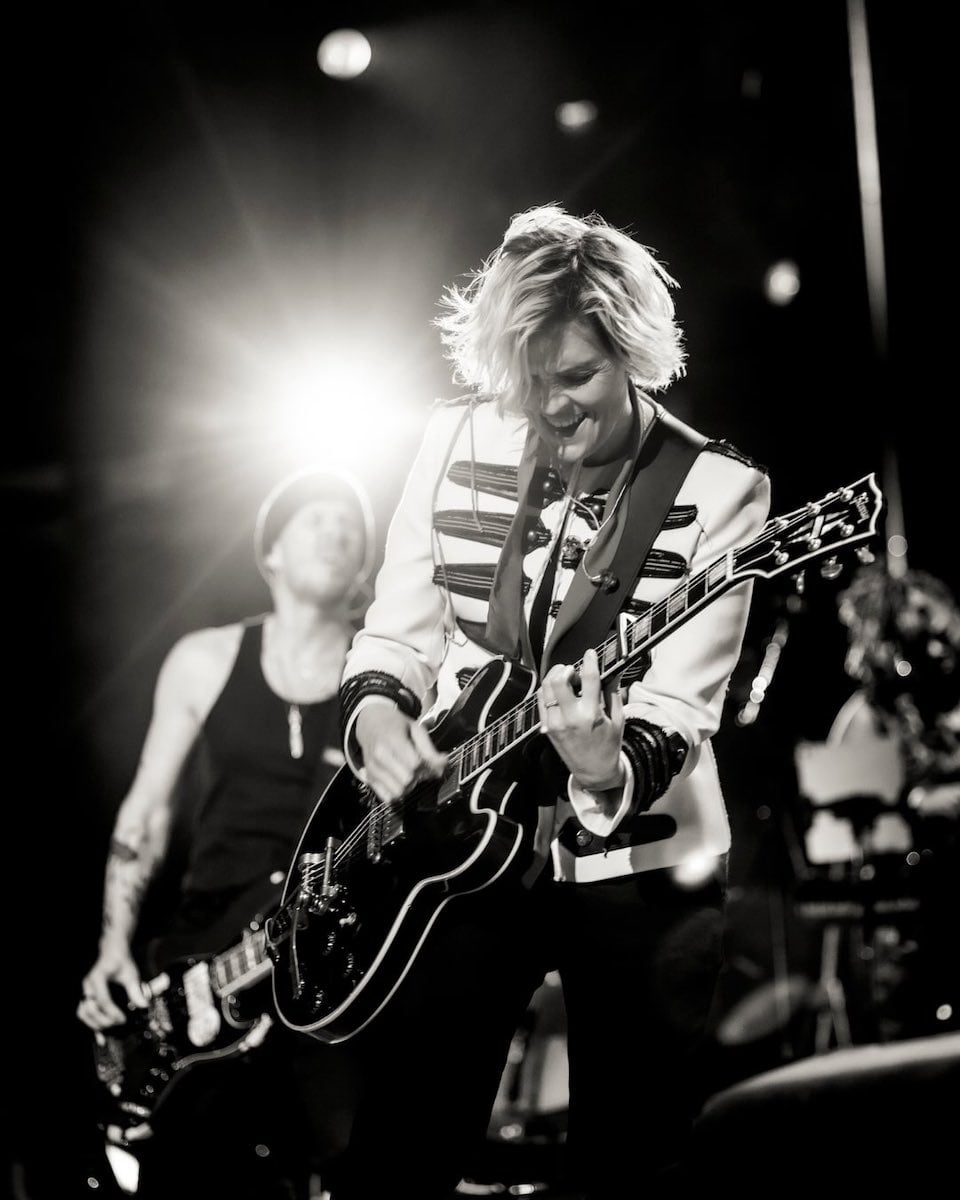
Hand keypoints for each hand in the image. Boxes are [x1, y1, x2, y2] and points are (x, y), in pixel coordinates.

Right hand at [77, 941, 147, 1029]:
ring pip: (83, 1013)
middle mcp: (88, 985)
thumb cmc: (121, 961)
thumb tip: (143, 1005)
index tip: (122, 1019)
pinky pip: (84, 1013)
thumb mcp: (131, 973)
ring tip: (109, 1029)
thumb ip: (135, 990)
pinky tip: (99, 1037)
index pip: (102, 1000)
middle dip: (104, 1019)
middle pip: (90, 1009)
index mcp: (97, 978)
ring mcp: (85, 991)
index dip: (112, 1012)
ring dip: (95, 1023)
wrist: (112, 951)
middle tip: (118, 1023)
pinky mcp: (86, 996)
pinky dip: (91, 1024)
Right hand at [354, 704, 446, 802]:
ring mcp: (373, 768)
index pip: (415, 764)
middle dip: (418, 776)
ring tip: (409, 773)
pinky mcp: (369, 778)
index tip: (428, 761)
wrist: (371, 723)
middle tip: (420, 768)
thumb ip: (429, 749)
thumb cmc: (395, 724)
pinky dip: (397, 793)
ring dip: (408, 786)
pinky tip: (400, 780)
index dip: (426, 765)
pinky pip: (387, 797)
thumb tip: (443, 764)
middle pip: (407, 780)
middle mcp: (380, 755)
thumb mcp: (416, 729)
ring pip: (398, 791)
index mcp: (392, 739)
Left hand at [538, 648, 624, 790]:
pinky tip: (556, 689)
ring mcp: (555, 723)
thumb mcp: (618, 719)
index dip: (590, 661)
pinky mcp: (546, 728)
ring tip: (565, 677)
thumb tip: (612, 671)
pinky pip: (540, 701)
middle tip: (573, 670)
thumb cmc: (609, 745)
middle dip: (566, 669)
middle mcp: (571, 717)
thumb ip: (613, 693)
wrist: (594, 771)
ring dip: (554, 677)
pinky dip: (547, 690)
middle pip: (559, 680)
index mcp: (591, 714)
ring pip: (546, 688)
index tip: (590, 653)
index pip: (588, 678)